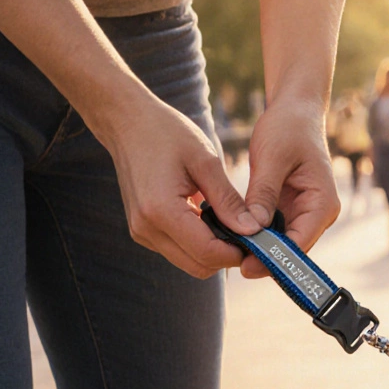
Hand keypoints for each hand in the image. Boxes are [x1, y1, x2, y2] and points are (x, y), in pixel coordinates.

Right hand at [103, 94, 258, 278]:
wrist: (127, 123)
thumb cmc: (167, 133)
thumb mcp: (206, 161)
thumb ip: (228, 200)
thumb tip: (253, 230)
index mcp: (161, 211)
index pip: (208, 253)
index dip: (238, 252)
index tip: (261, 239)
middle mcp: (147, 229)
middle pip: (199, 266)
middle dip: (228, 256)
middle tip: (251, 233)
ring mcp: (141, 232)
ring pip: (189, 262)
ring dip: (214, 251)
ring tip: (233, 223)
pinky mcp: (143, 230)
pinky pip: (178, 250)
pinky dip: (199, 243)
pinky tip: (212, 219)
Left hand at [242, 100, 340, 277]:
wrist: (295, 110)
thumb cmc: (288, 128)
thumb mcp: (272, 158)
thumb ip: (263, 194)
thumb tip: (252, 228)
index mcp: (323, 203)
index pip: (301, 243)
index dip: (274, 259)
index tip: (245, 267)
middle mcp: (318, 213)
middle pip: (291, 249)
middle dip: (263, 257)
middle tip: (228, 262)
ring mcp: (305, 213)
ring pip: (281, 242)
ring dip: (257, 247)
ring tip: (226, 252)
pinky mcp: (290, 209)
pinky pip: (272, 230)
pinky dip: (255, 234)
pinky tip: (232, 236)